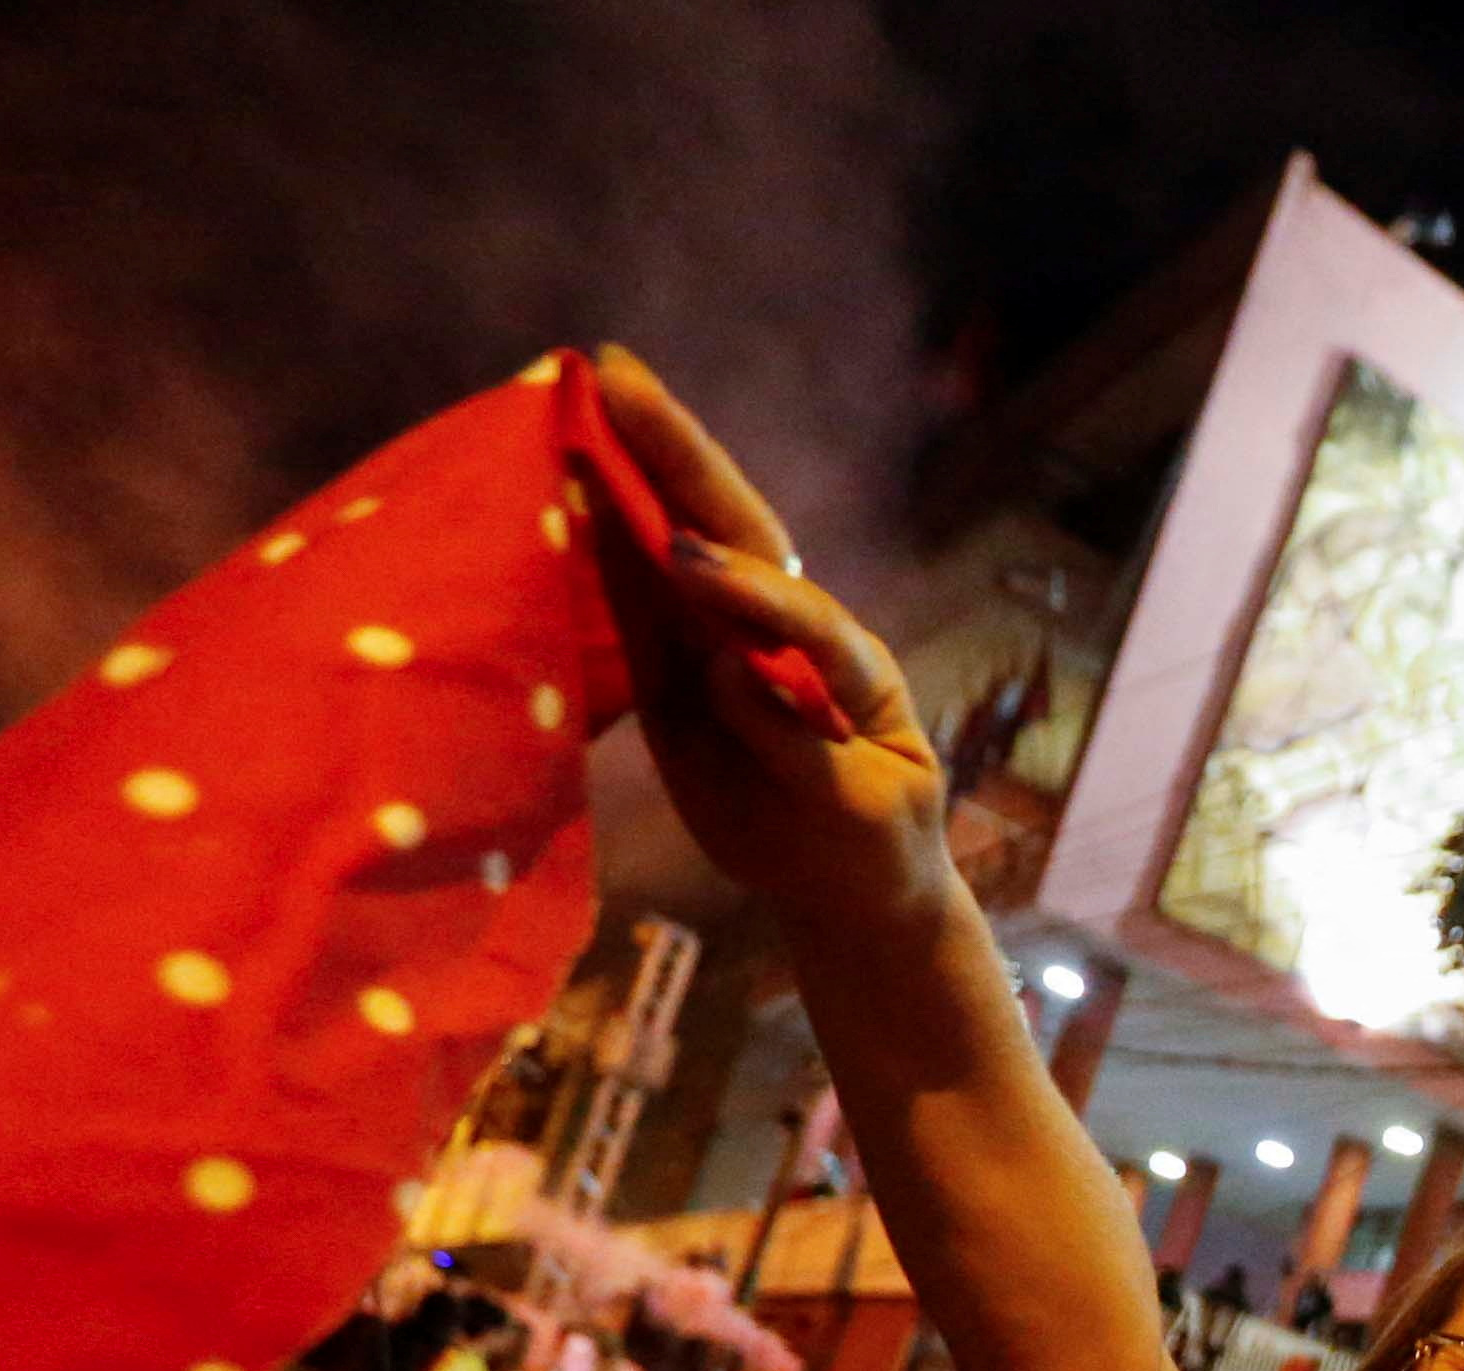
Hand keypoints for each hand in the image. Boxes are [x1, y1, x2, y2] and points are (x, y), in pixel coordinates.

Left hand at [581, 348, 956, 938]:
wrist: (858, 903)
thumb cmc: (770, 812)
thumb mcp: (689, 729)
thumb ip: (659, 640)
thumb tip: (618, 543)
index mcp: (740, 630)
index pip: (692, 521)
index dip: (648, 453)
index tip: (592, 373)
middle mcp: (798, 642)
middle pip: (746, 535)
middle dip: (685, 461)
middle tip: (620, 382)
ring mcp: (842, 695)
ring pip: (797, 619)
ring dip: (740, 583)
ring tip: (677, 550)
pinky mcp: (870, 768)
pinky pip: (819, 721)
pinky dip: (777, 700)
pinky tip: (734, 671)